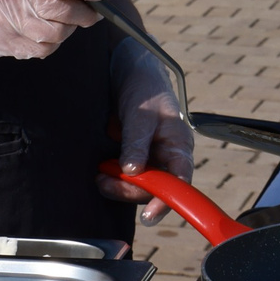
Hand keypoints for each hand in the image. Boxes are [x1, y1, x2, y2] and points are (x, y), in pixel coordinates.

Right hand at [0, 0, 114, 58]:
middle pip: (66, 12)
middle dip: (89, 10)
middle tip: (95, 5)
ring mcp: (6, 25)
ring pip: (59, 34)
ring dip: (71, 26)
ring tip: (64, 14)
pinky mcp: (3, 45)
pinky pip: (43, 49)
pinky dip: (53, 40)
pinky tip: (46, 27)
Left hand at [101, 40, 195, 223]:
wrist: (126, 66)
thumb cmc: (144, 84)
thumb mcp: (141, 113)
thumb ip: (137, 142)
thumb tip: (134, 171)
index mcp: (179, 145)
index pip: (180, 181)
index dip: (168, 201)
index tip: (150, 215)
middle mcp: (166, 155)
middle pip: (155, 189)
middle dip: (130, 190)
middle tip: (105, 181)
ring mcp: (148, 156)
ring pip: (137, 185)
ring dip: (118, 184)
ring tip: (100, 175)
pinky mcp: (131, 155)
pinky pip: (124, 175)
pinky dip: (111, 176)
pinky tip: (100, 170)